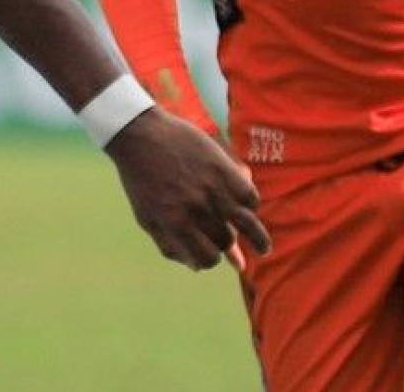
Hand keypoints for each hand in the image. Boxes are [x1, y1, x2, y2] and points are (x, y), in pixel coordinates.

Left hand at [104, 108, 270, 270]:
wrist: (139, 134)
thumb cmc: (141, 179)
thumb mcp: (147, 216)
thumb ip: (170, 245)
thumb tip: (197, 268)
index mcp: (173, 224)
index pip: (204, 259)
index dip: (209, 260)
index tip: (211, 256)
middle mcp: (195, 209)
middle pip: (224, 241)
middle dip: (224, 243)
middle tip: (226, 238)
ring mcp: (212, 189)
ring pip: (247, 224)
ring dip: (259, 240)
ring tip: (264, 249)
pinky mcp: (223, 169)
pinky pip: (249, 196)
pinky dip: (251, 203)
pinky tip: (248, 207)